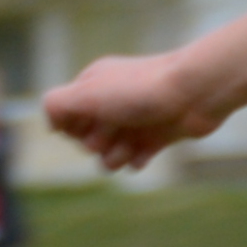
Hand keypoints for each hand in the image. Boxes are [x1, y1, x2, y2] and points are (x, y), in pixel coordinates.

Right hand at [43, 49, 223, 173]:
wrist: (194, 93)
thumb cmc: (138, 91)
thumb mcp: (86, 93)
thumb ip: (56, 104)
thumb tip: (51, 125)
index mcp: (92, 85)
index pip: (64, 117)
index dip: (72, 127)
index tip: (88, 120)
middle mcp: (111, 101)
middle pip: (85, 138)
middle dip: (94, 143)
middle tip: (113, 130)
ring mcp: (134, 120)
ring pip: (108, 153)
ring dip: (114, 156)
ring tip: (128, 148)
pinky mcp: (156, 136)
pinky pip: (134, 160)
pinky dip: (136, 160)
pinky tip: (144, 153)